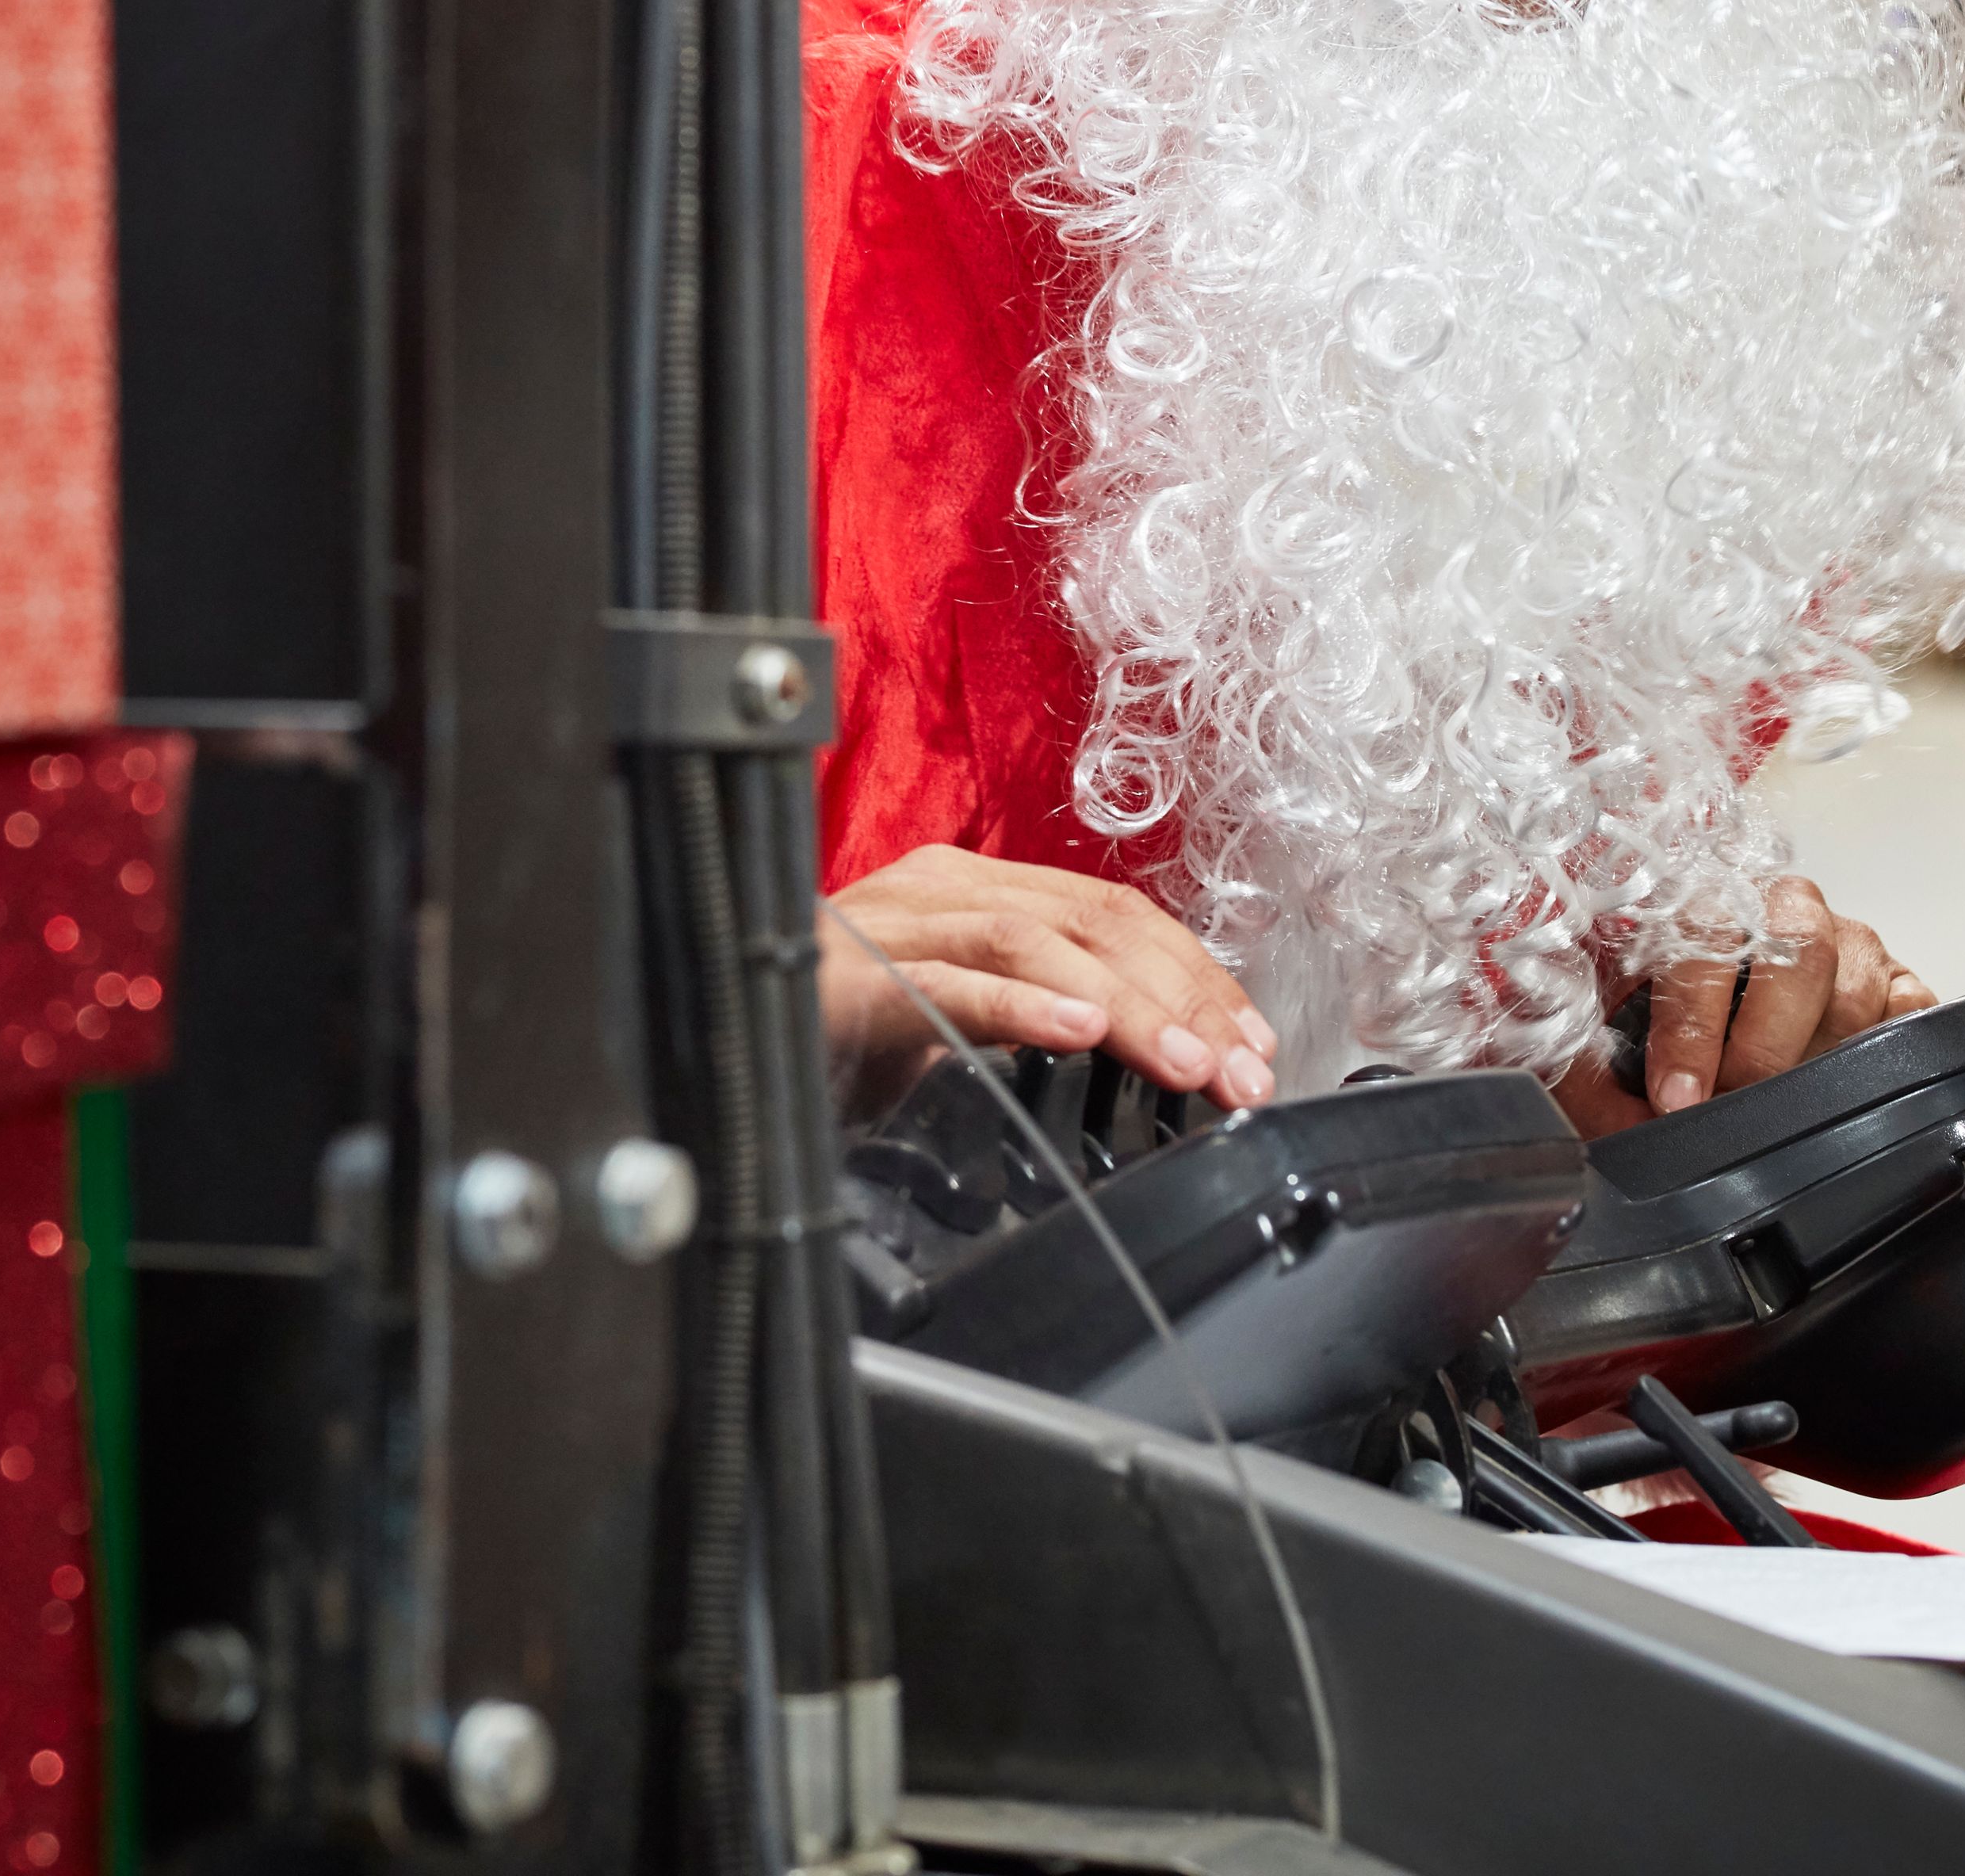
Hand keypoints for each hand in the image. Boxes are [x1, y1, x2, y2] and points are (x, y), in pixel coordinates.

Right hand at [819, 847, 1277, 1121]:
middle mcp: (939, 891)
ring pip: (1037, 939)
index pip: (1116, 915)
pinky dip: (1022, 1003)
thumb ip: (1035, 1020)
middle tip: (1244, 1074)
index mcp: (971, 892)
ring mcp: (891, 927)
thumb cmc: (829, 1044)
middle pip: (1096, 922)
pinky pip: (946, 981)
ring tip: (1189, 1064)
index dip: (1199, 976)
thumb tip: (1151, 1057)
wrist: (709, 1048)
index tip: (1255, 1047)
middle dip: (1188, 998)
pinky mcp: (848, 979)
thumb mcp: (955, 1029)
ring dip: (1130, 1007)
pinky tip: (1076, 1030)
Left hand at [1545, 876, 1934, 1133]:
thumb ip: (1603, 1081)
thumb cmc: (1663, 1009)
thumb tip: (1631, 1134)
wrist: (1727, 994)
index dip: (1689, 1030)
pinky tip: (1851, 1080)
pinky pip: (1910, 1009)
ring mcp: (1849, 940)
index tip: (1677, 1098)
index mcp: (1703, 900)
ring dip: (1821, 1055)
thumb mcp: (1609, 1038)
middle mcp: (1781, 907)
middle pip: (1796, 955)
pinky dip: (1887, 1048)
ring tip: (1786, 1102)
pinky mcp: (1899, 978)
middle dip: (1764, 1047)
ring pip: (1854, 987)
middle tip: (1738, 1108)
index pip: (1699, 948)